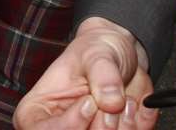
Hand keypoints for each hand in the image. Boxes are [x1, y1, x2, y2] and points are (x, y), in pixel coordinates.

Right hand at [14, 16, 156, 129]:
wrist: (121, 55)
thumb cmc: (95, 52)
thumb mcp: (95, 53)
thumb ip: (102, 74)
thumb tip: (111, 101)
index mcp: (37, 115)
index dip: (72, 124)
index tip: (89, 102)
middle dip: (103, 125)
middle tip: (109, 99)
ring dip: (123, 124)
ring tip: (122, 98)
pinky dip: (139, 123)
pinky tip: (132, 105)